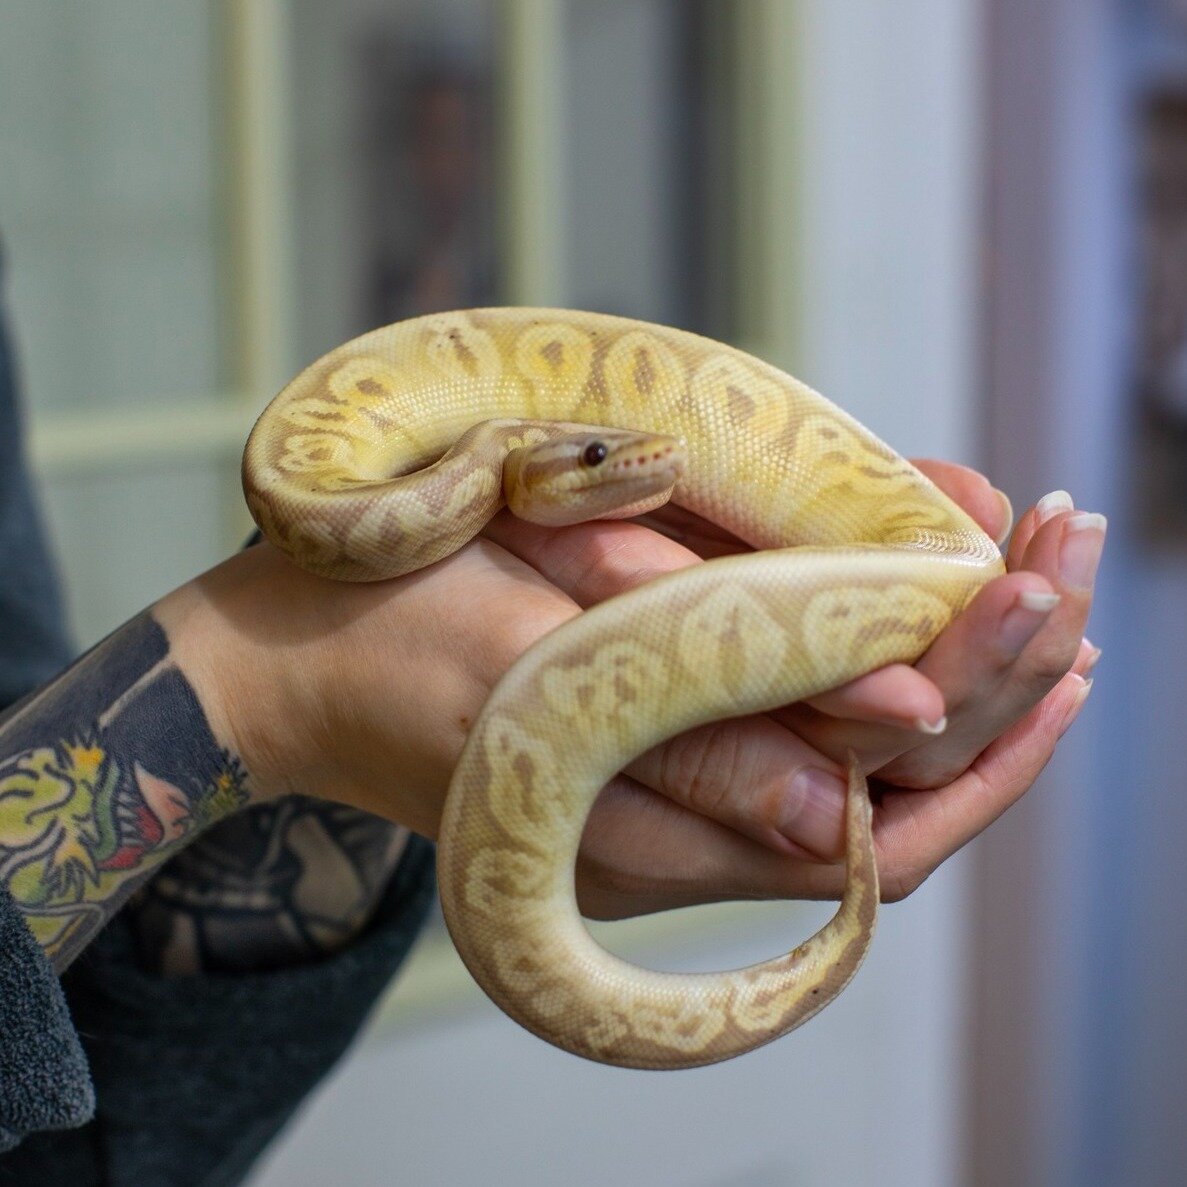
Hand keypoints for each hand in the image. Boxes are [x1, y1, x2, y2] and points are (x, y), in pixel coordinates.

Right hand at [159, 464, 1101, 921]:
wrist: (296, 660)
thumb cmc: (386, 646)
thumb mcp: (519, 682)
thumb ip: (682, 751)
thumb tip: (845, 810)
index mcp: (652, 840)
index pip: (876, 814)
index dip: (977, 715)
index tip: (1049, 597)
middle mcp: (683, 836)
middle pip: (891, 787)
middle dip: (996, 674)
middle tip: (1072, 547)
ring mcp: (672, 795)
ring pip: (856, 757)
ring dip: (952, 665)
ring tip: (1036, 570)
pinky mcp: (656, 747)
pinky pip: (794, 720)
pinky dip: (867, 652)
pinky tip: (914, 584)